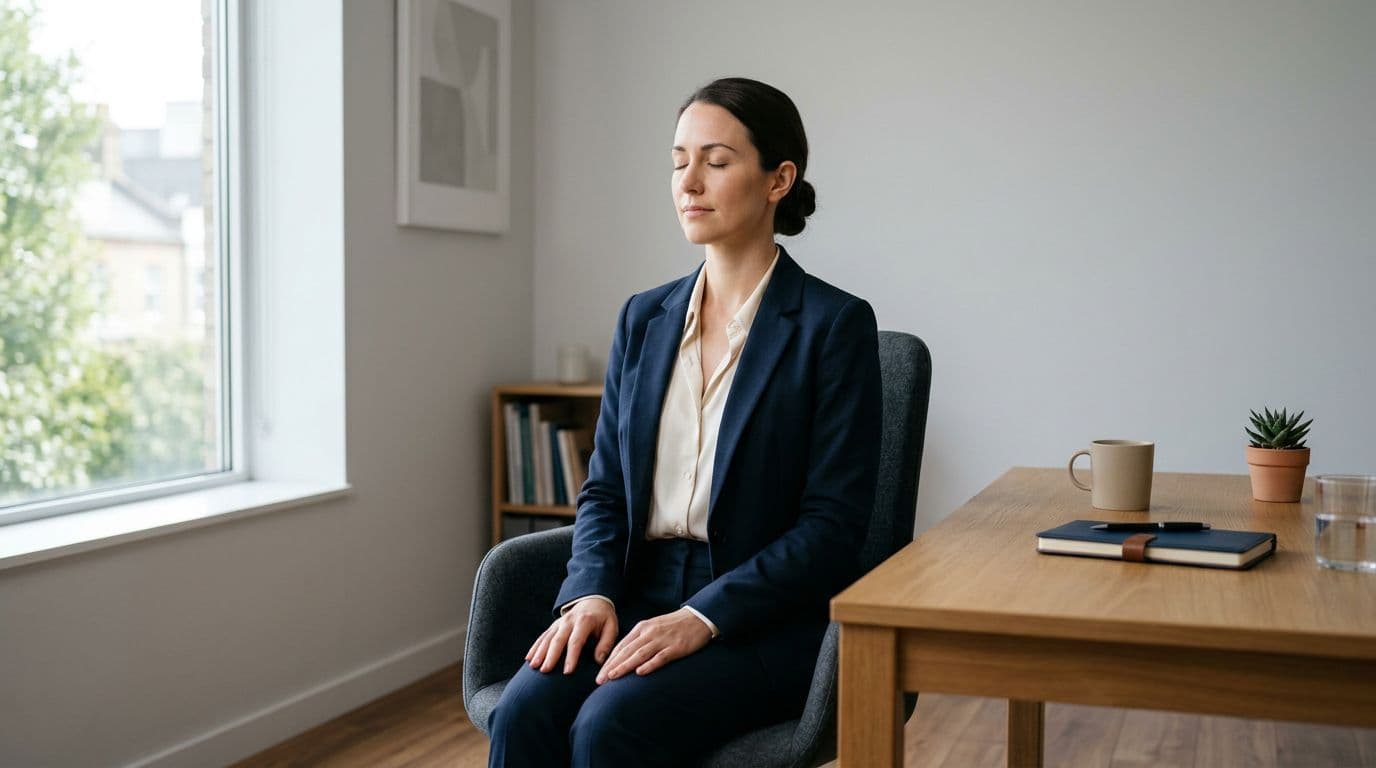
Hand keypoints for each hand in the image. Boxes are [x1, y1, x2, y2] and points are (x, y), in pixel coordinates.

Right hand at [525, 598, 618, 674]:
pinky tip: (528, 658)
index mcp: (585, 621)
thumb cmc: (604, 618)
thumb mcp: (611, 627)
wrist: (594, 600)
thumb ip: (606, 644)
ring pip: (547, 638)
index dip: (571, 656)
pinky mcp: (554, 625)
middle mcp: (569, 621)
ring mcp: (559, 622)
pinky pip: (543, 636)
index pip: (576, 641)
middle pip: (558, 639)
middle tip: (545, 670)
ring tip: (534, 666)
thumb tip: (599, 661)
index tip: (567, 671)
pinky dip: (535, 647)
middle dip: (551, 655)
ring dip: (539, 652)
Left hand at [596, 608, 711, 683]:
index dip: (609, 661)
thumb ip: (639, 640)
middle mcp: (649, 633)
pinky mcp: (676, 647)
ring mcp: (662, 640)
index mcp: (642, 628)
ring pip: (639, 654)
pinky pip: (660, 657)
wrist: (698, 617)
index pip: (621, 646)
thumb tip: (623, 656)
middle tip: (600, 680)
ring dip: (624, 666)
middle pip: (626, 651)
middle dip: (611, 666)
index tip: (600, 674)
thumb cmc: (674, 625)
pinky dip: (649, 665)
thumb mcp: (653, 627)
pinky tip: (639, 673)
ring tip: (612, 677)